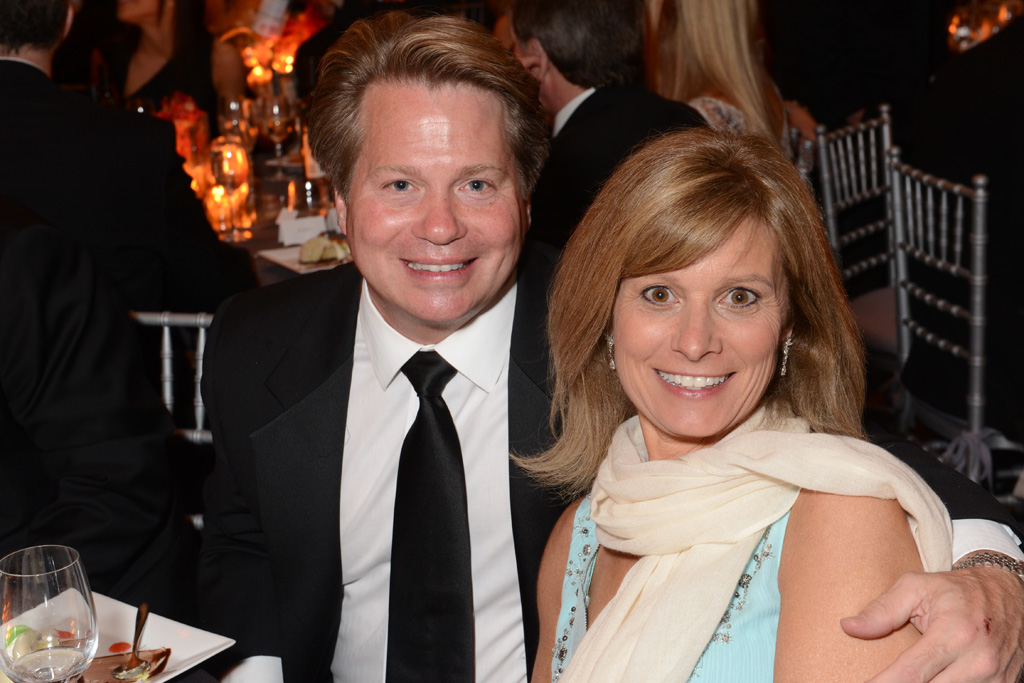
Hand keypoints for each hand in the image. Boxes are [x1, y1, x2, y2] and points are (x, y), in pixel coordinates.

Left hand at [840, 566, 1023, 681]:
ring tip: (898, 679)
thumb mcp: (916, 587)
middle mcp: (978, 661)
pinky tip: (928, 680)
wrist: (1009, 593)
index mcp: (954, 634)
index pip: (911, 672)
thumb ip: (883, 610)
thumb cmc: (957, 590)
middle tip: (876, 682)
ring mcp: (994, 677)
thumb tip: (848, 626)